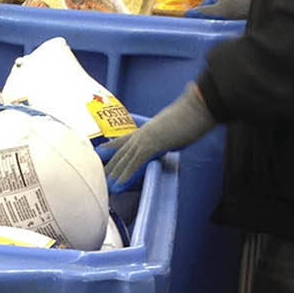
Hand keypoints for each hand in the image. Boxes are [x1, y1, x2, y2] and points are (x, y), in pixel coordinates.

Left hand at [95, 84, 215, 192]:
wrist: (196, 107)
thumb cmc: (190, 115)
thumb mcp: (175, 128)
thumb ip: (168, 135)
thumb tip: (171, 140)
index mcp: (147, 129)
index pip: (124, 139)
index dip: (110, 146)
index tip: (99, 151)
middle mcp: (143, 133)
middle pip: (120, 151)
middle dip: (109, 165)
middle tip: (97, 176)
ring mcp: (146, 138)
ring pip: (125, 157)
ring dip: (115, 173)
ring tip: (105, 185)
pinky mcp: (153, 144)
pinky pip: (136, 161)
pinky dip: (127, 173)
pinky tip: (120, 183)